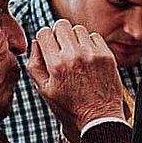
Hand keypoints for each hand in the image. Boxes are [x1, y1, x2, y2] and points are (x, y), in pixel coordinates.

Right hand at [26, 19, 124, 142]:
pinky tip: (88, 58)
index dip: (44, 38)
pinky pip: (94, 36)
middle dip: (58, 33)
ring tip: (75, 54)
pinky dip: (89, 43)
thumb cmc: (69, 106)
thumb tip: (36, 42)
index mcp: (56, 64)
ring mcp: (92, 54)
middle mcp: (74, 56)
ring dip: (74, 38)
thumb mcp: (44, 89)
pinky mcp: (107, 56)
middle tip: (61, 47)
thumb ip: (34, 64)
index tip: (48, 47)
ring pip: (78, 29)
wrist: (98, 118)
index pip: (44, 32)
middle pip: (61, 24)